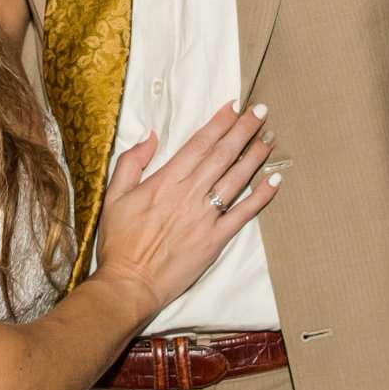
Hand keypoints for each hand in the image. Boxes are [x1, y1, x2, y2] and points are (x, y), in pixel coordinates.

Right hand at [92, 101, 282, 316]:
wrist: (129, 283)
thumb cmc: (119, 242)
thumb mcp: (114, 195)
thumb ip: (131, 162)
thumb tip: (150, 135)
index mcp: (165, 180)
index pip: (199, 143)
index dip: (219, 122)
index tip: (234, 106)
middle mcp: (189, 194)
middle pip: (223, 154)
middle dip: (244, 129)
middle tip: (260, 111)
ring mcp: (205, 217)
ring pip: (236, 178)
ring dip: (255, 156)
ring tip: (269, 138)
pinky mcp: (215, 240)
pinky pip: (243, 214)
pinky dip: (261, 196)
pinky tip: (274, 181)